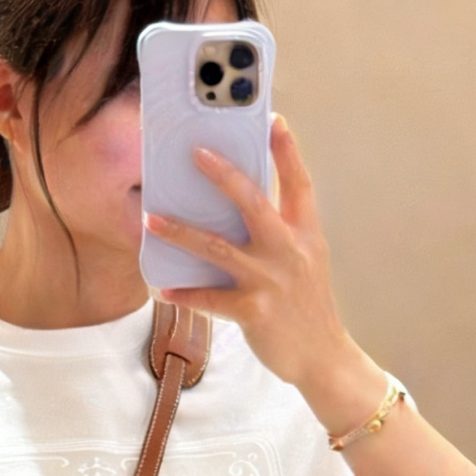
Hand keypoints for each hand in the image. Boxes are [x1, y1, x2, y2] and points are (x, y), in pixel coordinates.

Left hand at [144, 117, 386, 434]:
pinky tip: (163, 288)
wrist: (323, 357)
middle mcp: (290, 251)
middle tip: (194, 153)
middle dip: (223, 174)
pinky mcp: (255, 311)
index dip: (286, 149)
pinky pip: (211, 298)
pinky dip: (185, 293)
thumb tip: (237, 206)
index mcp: (306, 234)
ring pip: (219, 247)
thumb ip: (281, 232)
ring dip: (182, 232)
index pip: (299, 183)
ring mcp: (271, 281)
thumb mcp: (306, 260)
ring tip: (152, 220)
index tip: (272, 118)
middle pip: (254, 201)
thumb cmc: (306, 305)